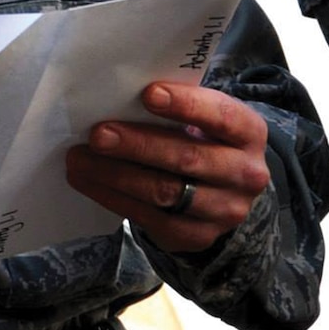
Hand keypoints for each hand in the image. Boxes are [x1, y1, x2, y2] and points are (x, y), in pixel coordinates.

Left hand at [65, 81, 270, 253]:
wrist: (225, 192)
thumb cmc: (203, 139)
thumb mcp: (206, 119)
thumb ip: (178, 106)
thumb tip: (118, 93)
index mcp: (249, 133)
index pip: (221, 116)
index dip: (186, 105)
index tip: (148, 93)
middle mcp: (245, 174)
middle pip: (186, 158)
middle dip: (137, 145)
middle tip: (98, 134)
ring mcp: (224, 210)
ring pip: (164, 192)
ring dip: (115, 174)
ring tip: (79, 158)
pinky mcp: (196, 236)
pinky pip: (149, 218)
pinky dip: (113, 197)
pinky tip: (88, 181)